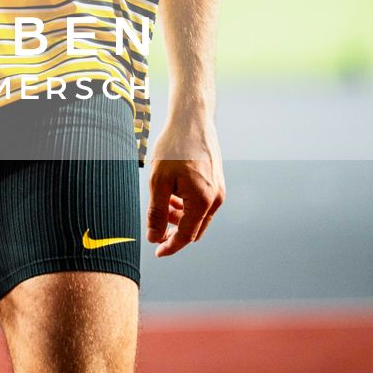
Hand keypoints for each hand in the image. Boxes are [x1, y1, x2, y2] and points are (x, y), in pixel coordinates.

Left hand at [145, 105, 223, 256]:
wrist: (192, 120)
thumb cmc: (174, 148)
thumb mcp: (158, 182)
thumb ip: (157, 213)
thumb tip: (154, 237)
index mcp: (202, 201)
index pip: (186, 235)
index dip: (170, 246)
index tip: (156, 252)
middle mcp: (215, 199)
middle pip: (194, 228)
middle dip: (174, 231)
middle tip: (155, 229)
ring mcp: (218, 190)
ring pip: (197, 216)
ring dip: (179, 217)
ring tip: (161, 206)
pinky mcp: (216, 181)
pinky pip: (201, 203)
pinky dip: (186, 205)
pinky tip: (171, 195)